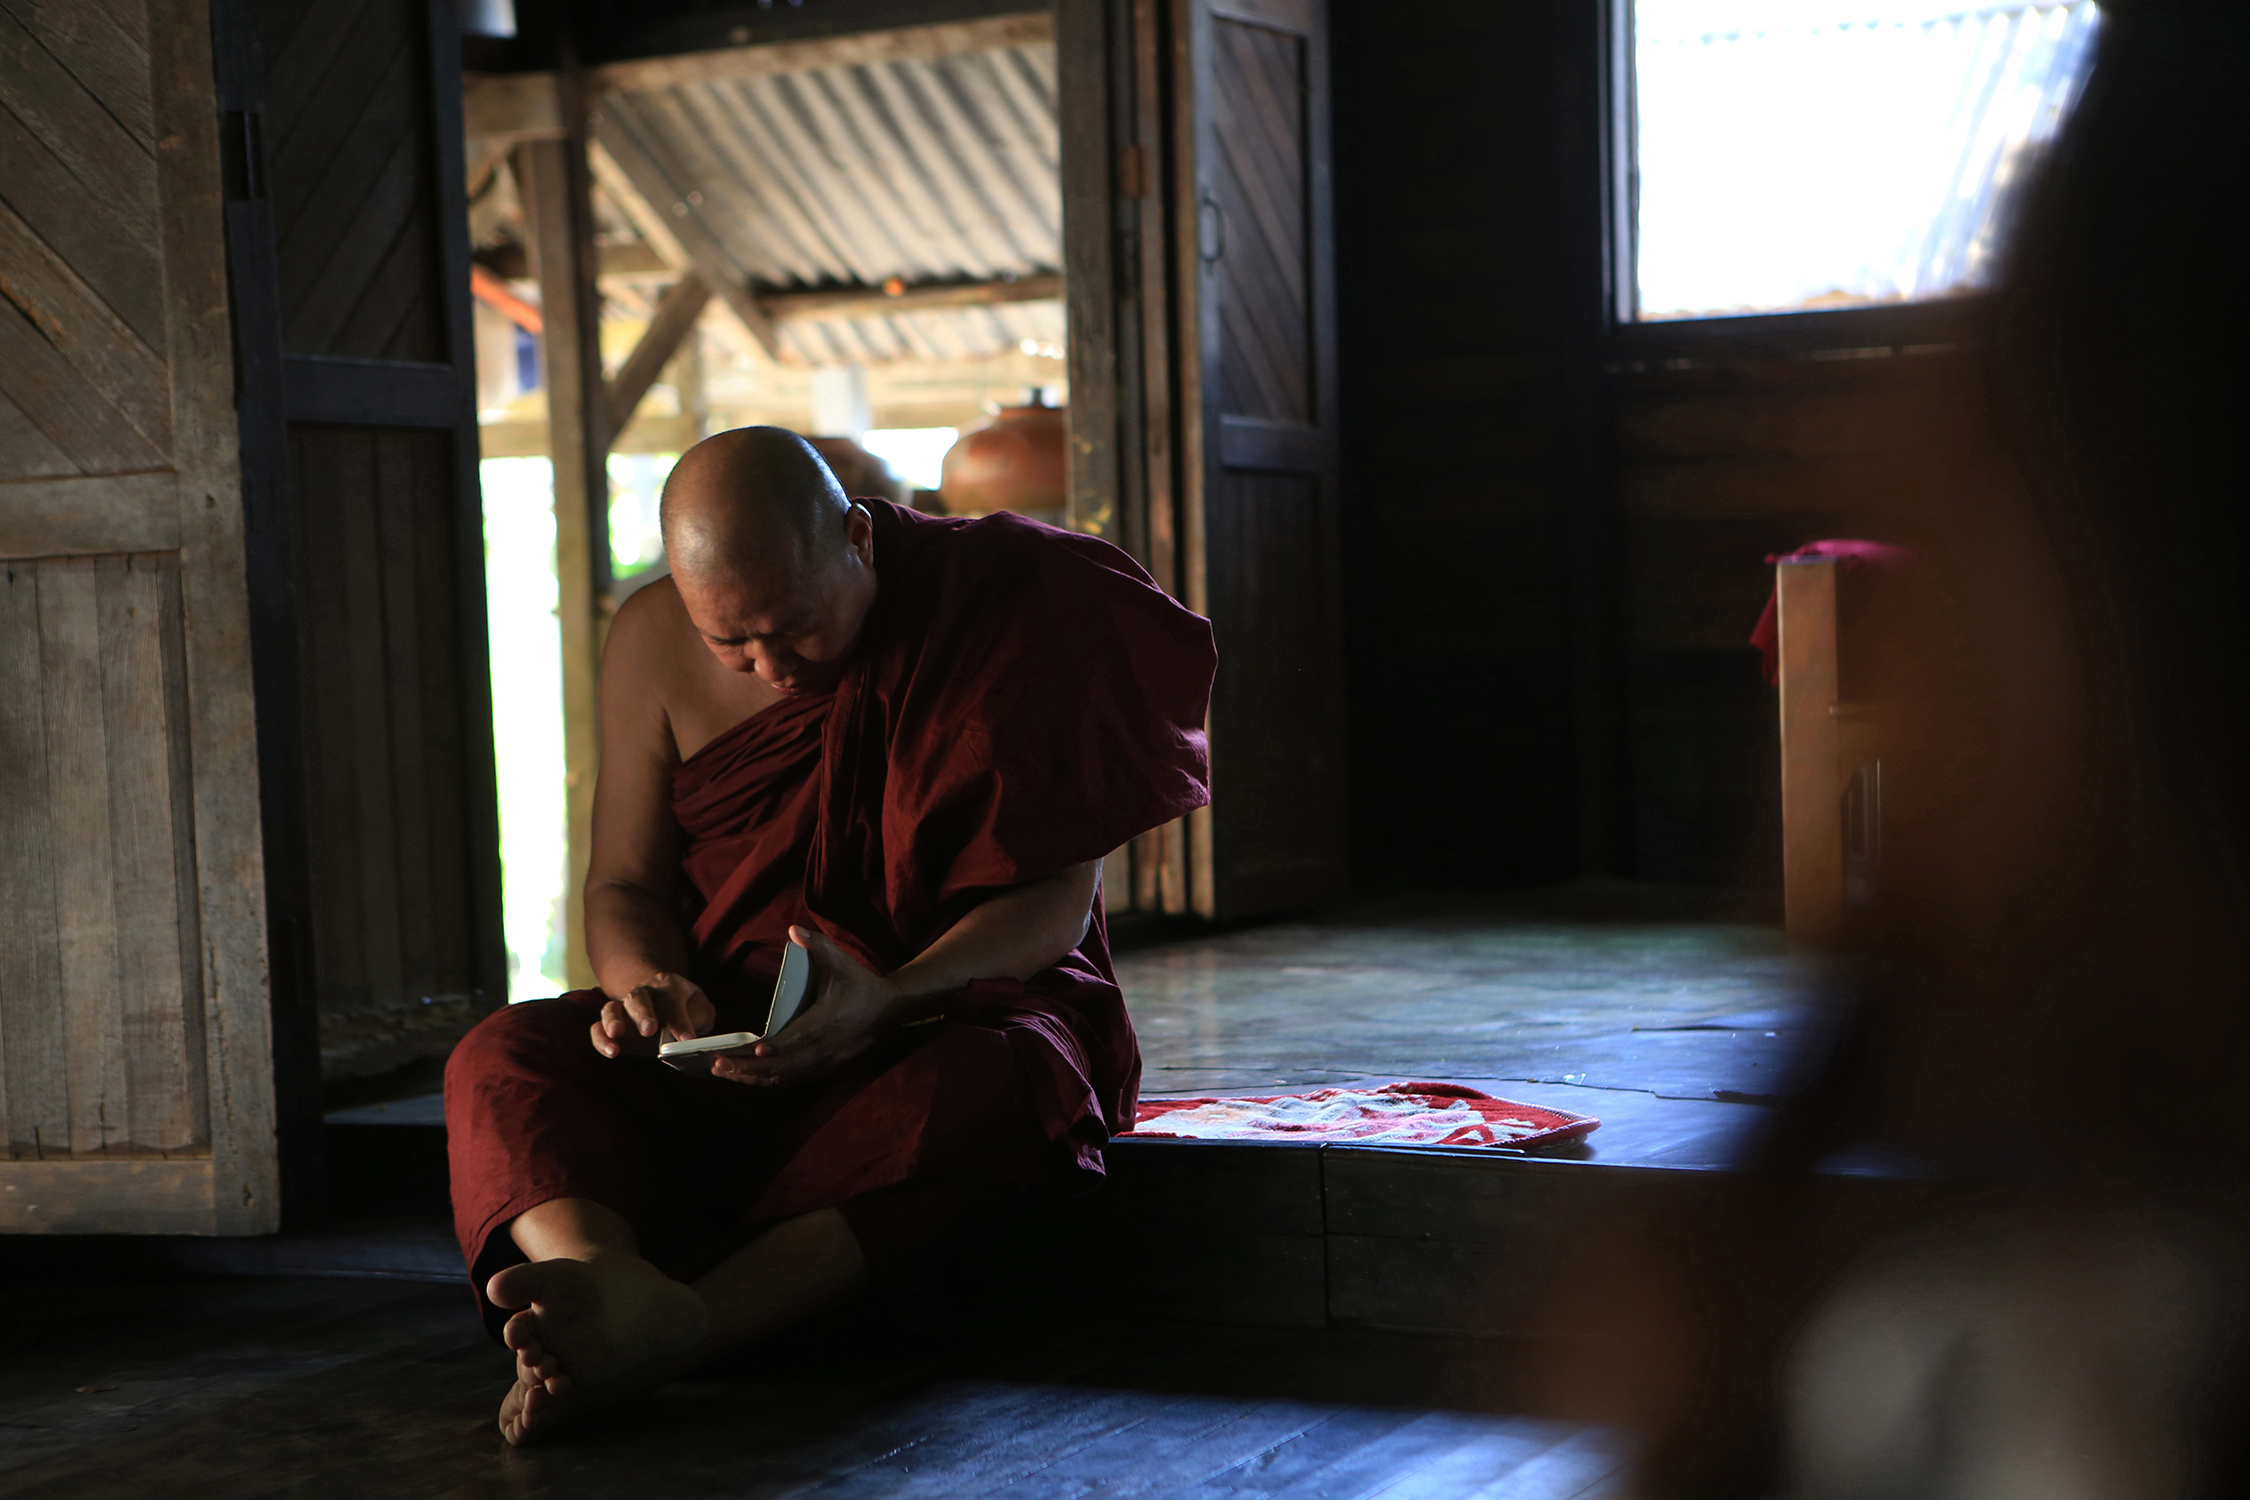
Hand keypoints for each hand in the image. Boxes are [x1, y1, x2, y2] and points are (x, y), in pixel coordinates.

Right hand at [589, 971, 715, 1058]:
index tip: (687, 1040)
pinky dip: (600, 1039)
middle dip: (643, 1014)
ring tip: (617, 1035)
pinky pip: (598, 1028)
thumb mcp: (702, 1010)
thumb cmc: (688, 1009)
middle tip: (649, 1030)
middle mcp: (643, 992)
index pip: (672, 1000)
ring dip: (613, 1021)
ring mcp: (624, 1008)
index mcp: (668, 985)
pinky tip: (611, 1051)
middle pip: (638, 998)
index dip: (680, 1020)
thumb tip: (687, 1037)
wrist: (667, 1005)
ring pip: (611, 1009)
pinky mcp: (611, 1025)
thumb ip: (698, 1018)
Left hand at [712, 927, 901, 1086]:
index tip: (755, 1050)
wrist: (890, 1011)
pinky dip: (768, 1080)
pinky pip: (792, 1080)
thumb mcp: (842, 963)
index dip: (778, 1046)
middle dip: (750, 1068)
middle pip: (785, 1066)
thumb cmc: (861, 985)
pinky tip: (746, 1077)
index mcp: (828, 1021)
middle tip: (718, 1065)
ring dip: (753, 1078)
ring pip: (785, 1077)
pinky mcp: (825, 1069)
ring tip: (722, 1072)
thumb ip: (818, 946)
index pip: (800, 1037)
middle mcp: (826, 1047)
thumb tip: (793, 930)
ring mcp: (826, 1062)